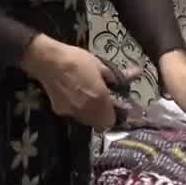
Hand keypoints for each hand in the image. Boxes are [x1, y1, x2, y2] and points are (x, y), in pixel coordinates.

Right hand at [20, 34, 141, 130]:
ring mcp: (72, 113)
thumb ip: (117, 76)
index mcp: (99, 99)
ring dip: (91, 113)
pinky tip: (74, 96)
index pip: (111, 121)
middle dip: (103, 115)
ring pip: (87, 121)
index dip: (115, 115)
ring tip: (89, 96)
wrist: (48, 61)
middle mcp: (86, 111)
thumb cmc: (76, 60)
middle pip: (99, 124)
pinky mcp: (59, 111)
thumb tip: (137, 73)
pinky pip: (74, 114)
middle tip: (104, 101)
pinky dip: (77, 109)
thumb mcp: (100, 65)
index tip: (116, 105)